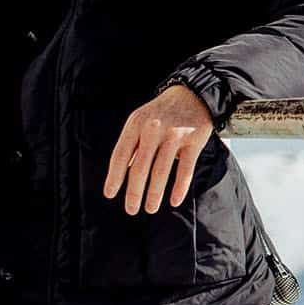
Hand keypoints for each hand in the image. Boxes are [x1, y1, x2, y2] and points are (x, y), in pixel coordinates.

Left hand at [103, 83, 213, 213]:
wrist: (193, 94)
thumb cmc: (162, 114)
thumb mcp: (141, 122)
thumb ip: (132, 146)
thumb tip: (120, 174)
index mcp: (135, 124)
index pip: (120, 154)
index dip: (114, 176)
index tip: (110, 194)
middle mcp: (153, 129)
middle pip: (139, 167)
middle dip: (134, 192)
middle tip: (131, 210)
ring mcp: (174, 135)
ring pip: (161, 170)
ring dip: (154, 193)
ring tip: (150, 208)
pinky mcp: (193, 140)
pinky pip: (185, 169)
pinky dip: (179, 187)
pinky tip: (174, 201)